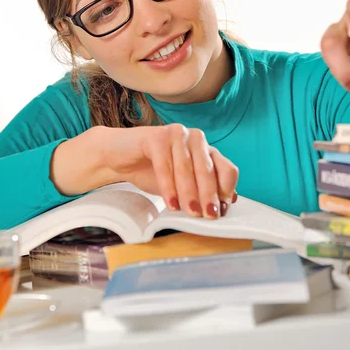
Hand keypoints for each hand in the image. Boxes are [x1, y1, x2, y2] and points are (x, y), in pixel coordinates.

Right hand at [101, 123, 238, 218]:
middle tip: (208, 215)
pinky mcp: (156, 136)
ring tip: (190, 212)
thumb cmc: (153, 170)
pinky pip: (165, 164)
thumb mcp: (182, 185)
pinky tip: (170, 203)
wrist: (120, 157)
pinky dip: (168, 186)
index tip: (220, 210)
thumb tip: (229, 202)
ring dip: (189, 193)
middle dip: (209, 194)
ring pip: (187, 167)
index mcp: (207, 150)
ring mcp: (176, 134)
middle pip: (208, 169)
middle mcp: (196, 139)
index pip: (228, 169)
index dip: (226, 191)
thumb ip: (204, 190)